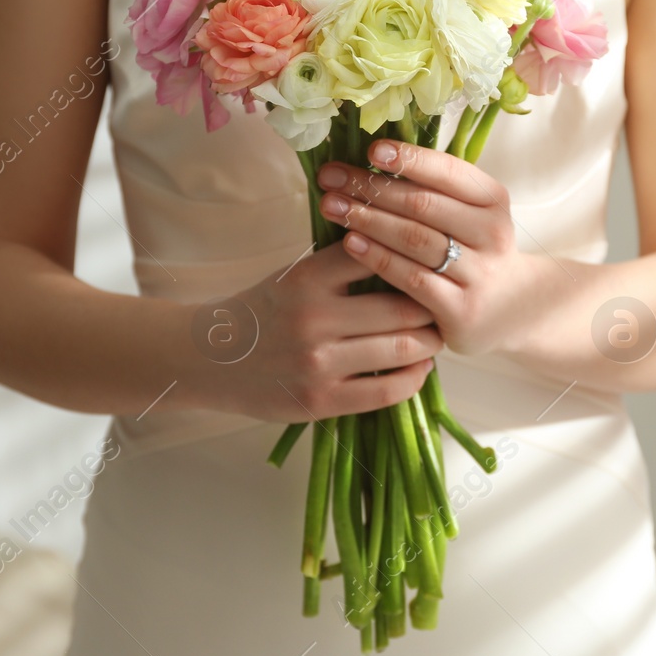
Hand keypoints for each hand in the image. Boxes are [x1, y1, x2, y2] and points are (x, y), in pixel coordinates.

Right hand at [210, 243, 441, 421]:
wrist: (211, 358)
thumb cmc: (264, 310)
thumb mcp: (296, 275)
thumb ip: (344, 265)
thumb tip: (411, 254)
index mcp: (308, 277)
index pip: (379, 255)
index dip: (414, 259)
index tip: (433, 264)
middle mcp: (314, 318)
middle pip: (402, 307)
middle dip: (433, 308)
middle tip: (444, 305)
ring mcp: (318, 363)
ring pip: (401, 349)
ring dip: (429, 344)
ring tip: (436, 337)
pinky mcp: (321, 401)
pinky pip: (386, 391)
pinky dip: (414, 379)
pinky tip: (419, 368)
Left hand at [317, 140, 547, 356]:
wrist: (511, 308)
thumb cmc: (474, 249)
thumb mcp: (470, 213)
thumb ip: (434, 189)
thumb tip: (374, 156)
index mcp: (493, 200)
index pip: (448, 172)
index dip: (409, 159)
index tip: (371, 149)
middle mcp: (492, 234)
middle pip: (423, 204)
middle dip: (372, 187)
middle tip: (331, 177)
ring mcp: (478, 273)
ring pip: (415, 239)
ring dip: (368, 219)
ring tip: (332, 206)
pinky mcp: (460, 309)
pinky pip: (412, 279)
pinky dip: (378, 258)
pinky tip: (351, 244)